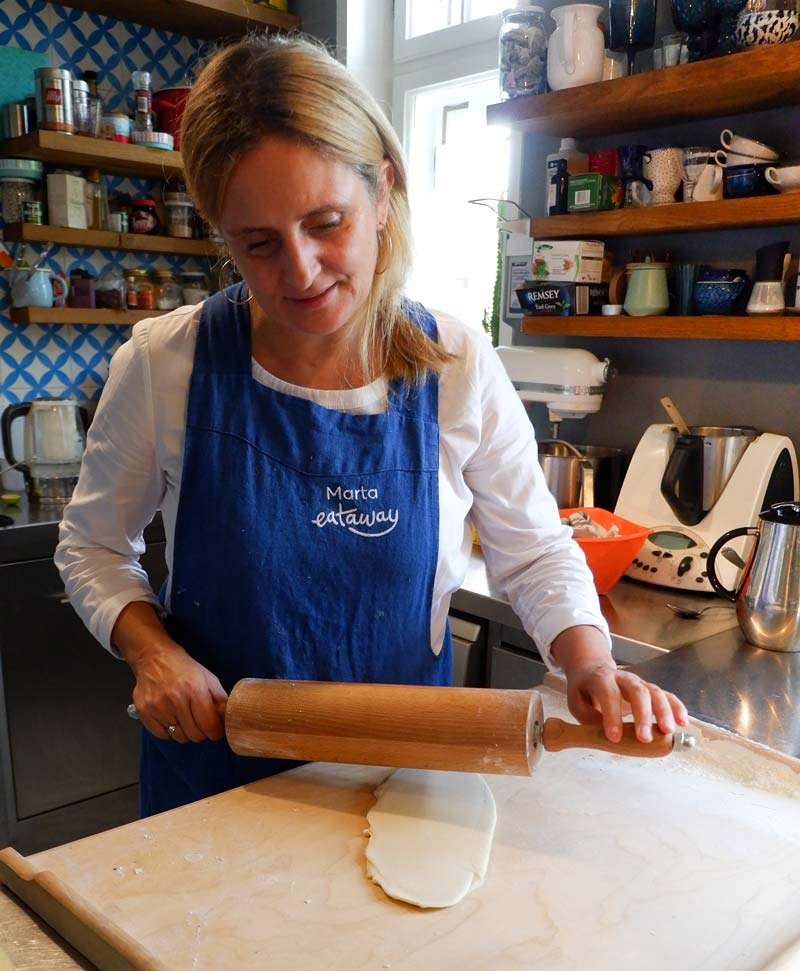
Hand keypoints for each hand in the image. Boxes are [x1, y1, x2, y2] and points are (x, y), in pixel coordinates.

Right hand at [113, 602, 226, 743]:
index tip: (216, 732)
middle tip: (201, 725)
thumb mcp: (208, 677)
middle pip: (194, 735)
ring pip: (179, 737)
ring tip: (186, 720)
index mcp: (194, 689)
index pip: (208, 724)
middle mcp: (175, 699)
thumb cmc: (184, 668)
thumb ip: (220, 698)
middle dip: (202, 733)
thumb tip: (229, 718)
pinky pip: (162, 735)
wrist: (154, 657)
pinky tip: (172, 719)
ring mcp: (157, 707)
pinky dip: (170, 732)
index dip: (216, 732)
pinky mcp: (144, 712)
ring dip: (186, 732)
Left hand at [550, 626, 688, 743]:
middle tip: (644, 738)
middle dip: (642, 715)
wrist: (592, 669)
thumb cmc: (585, 690)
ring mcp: (639, 682)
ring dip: (663, 712)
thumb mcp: (576, 702)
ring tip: (668, 731)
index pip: (608, 694)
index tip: (614, 738)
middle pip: (637, 691)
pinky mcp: (650, 689)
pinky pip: (666, 695)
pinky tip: (683, 722)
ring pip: (655, 692)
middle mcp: (623, 677)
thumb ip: (589, 718)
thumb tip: (606, 735)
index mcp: (601, 678)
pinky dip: (676, 707)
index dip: (612, 715)